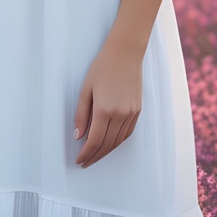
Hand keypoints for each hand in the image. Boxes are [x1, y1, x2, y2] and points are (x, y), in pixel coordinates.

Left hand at [73, 37, 143, 167]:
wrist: (125, 54)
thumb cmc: (102, 68)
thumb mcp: (85, 90)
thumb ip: (82, 115)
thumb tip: (79, 136)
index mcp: (105, 109)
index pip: (94, 140)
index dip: (86, 153)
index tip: (79, 160)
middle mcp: (120, 114)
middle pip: (107, 144)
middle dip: (95, 156)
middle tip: (85, 162)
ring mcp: (131, 113)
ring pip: (118, 141)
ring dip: (106, 151)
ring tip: (95, 156)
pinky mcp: (137, 110)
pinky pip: (127, 133)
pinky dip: (118, 142)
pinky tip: (110, 144)